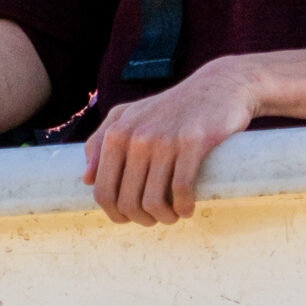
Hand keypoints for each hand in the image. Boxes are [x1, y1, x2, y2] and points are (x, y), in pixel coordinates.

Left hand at [81, 58, 258, 226]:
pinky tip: (188, 208)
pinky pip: (181, 190)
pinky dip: (184, 208)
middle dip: (141, 219)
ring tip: (173, 215)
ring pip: (153, 201)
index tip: (130, 217)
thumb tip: (87, 180)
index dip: (115, 213)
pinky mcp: (193, 142)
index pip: (103, 190)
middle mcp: (136, 135)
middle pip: (127, 201)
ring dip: (164, 218)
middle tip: (156, 218)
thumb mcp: (130, 114)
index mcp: (117, 132)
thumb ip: (101, 141)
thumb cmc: (172, 107)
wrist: (219, 86)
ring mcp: (164, 138)